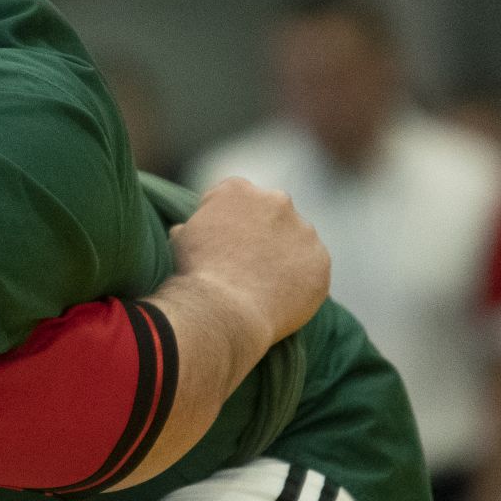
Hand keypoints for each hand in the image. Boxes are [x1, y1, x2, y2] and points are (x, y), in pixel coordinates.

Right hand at [168, 177, 329, 352]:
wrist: (223, 310)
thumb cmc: (195, 274)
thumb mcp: (181, 239)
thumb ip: (194, 225)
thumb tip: (186, 229)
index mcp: (238, 190)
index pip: (237, 198)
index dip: (228, 221)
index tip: (223, 244)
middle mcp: (275, 200)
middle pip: (272, 213)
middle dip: (263, 232)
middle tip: (248, 263)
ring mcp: (303, 230)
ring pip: (297, 239)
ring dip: (286, 254)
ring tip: (265, 284)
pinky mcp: (320, 260)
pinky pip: (312, 268)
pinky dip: (301, 279)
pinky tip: (281, 297)